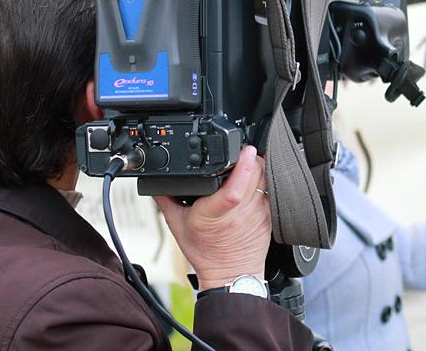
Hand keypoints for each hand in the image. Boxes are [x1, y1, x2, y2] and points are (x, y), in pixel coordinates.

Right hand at [155, 145, 270, 290]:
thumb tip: (157, 181)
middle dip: (250, 158)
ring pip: (264, 179)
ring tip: (247, 164)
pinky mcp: (267, 216)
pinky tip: (254, 181)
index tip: (245, 150)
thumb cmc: (205, 252)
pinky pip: (269, 190)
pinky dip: (263, 181)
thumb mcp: (177, 225)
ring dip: (258, 167)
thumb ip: (166, 199)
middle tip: (241, 152)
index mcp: (213, 214)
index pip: (233, 189)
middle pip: (254, 175)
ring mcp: (256, 214)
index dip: (243, 166)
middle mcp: (238, 213)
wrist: (230, 275)